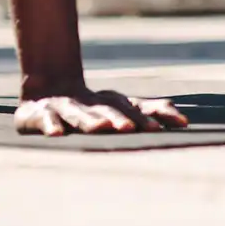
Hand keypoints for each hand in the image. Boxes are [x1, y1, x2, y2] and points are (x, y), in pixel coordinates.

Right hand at [15, 88, 187, 136]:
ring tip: (101, 128)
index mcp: (114, 102)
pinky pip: (48, 120)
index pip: (140, 107)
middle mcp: (94, 102)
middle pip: (111, 110)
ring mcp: (68, 107)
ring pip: (81, 114)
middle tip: (134, 128)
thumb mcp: (117, 108)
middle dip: (123, 119)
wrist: (46, 91)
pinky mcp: (42, 114)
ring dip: (91, 121)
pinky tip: (57, 134)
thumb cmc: (91, 106)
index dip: (159, 114)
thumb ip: (145, 111)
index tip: (181, 122)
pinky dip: (51, 125)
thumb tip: (182, 116)